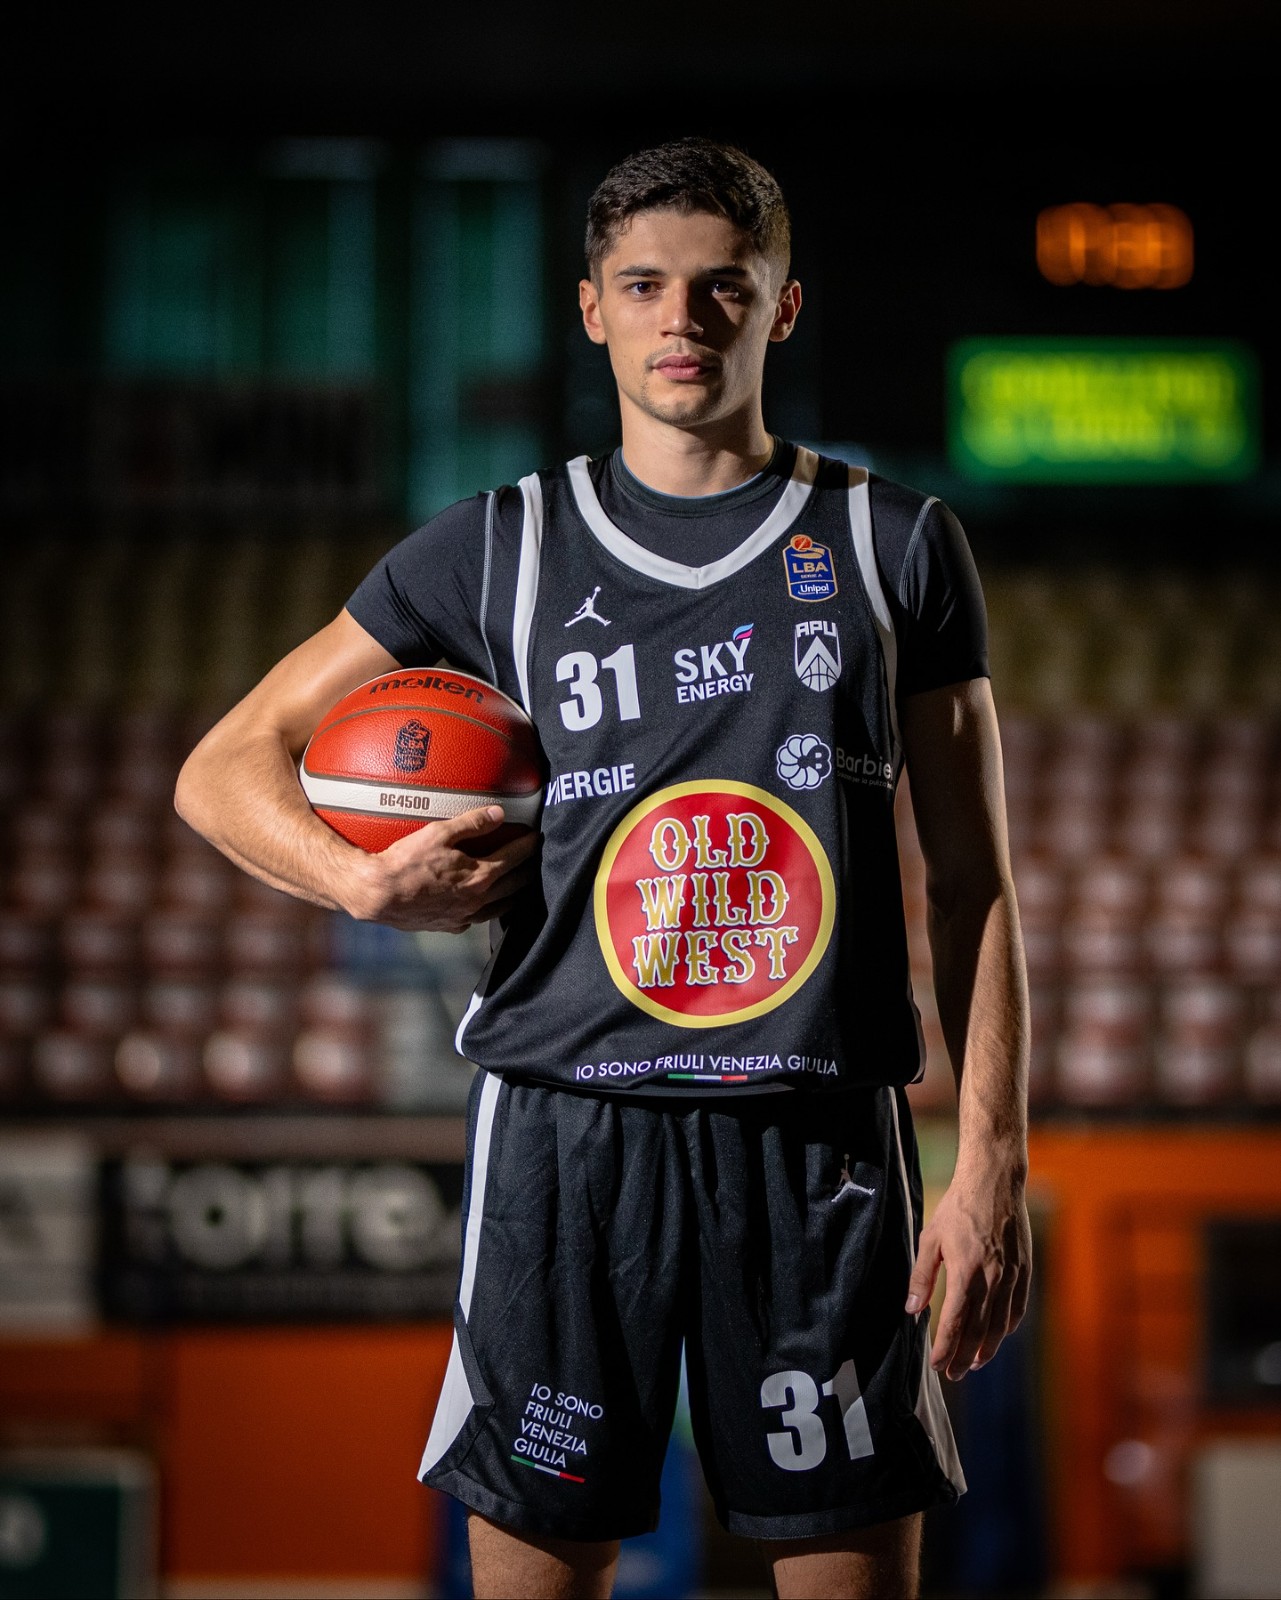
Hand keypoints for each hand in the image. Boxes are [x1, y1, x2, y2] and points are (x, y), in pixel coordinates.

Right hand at [345, 805, 540, 932]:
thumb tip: (498, 813)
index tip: (537, 837)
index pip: (515, 857)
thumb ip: (472, 823)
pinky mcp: (451, 926)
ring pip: (502, 907)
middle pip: (516, 885)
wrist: (378, 895)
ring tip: (519, 883)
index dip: (529, 845)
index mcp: (480, 875)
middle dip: (529, 870)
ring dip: (514, 893)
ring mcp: (465, 916)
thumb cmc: (405, 862)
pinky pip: (480, 919)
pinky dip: (490, 909)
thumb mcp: (438, 833)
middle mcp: (478, 900)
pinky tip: (486, 903)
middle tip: (534, 859)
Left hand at [904, 1152, 1031, 1380]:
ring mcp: (1012, 1275)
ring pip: (1001, 1324)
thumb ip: (922, 1277)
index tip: (936, 1365)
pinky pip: (1018, 1306)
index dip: (945, 1347)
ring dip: (988, 1348)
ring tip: (974, 1363)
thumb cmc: (957, 1208)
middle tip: (953, 1374)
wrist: (994, 1183)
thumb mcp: (931, 1239)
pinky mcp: (1025, 1269)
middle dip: (964, 1356)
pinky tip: (999, 1335)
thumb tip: (911, 1310)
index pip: (955, 1322)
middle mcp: (992, 1279)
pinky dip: (1008, 1326)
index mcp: (966, 1273)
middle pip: (979, 1330)